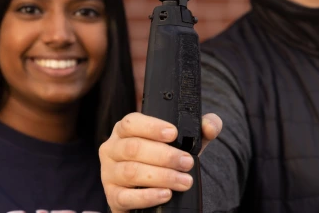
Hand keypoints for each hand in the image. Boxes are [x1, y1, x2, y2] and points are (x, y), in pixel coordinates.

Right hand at [99, 112, 221, 212]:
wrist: (158, 188)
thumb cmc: (167, 158)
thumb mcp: (185, 140)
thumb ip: (201, 128)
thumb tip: (209, 126)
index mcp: (126, 129)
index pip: (132, 122)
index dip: (152, 127)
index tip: (174, 133)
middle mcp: (113, 148)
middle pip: (134, 148)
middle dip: (165, 156)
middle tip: (187, 163)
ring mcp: (109, 173)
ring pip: (131, 172)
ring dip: (161, 177)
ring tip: (184, 181)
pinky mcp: (112, 196)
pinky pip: (125, 197)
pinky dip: (147, 196)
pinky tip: (165, 194)